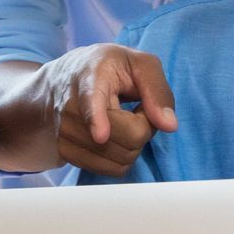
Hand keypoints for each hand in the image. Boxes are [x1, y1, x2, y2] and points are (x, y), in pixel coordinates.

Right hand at [42, 45, 177, 177]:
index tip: (100, 136)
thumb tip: (169, 125)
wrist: (66, 78)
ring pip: (119, 159)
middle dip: (144, 128)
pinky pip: (109, 170)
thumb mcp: (140, 64)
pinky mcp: (66, 153)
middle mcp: (70, 108)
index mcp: (91, 78)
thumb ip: (157, 91)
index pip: (90, 102)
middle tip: (138, 110)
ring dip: (133, 145)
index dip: (96, 120)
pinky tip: (114, 136)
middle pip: (125, 138)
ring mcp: (64, 134)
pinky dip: (121, 157)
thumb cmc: (109, 68)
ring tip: (123, 120)